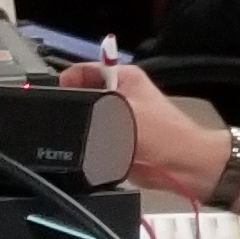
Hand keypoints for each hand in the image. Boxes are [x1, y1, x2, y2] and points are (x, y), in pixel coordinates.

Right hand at [76, 60, 227, 201]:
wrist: (183, 168)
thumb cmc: (165, 137)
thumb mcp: (121, 114)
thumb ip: (92, 106)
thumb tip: (68, 105)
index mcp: (125, 77)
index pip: (83, 70)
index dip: (67, 82)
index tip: (56, 97)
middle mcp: (121, 94)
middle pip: (82, 96)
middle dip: (76, 110)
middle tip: (73, 123)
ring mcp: (119, 118)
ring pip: (87, 121)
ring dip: (85, 132)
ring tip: (93, 140)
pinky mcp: (118, 140)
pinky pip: (94, 141)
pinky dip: (92, 147)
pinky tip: (97, 152)